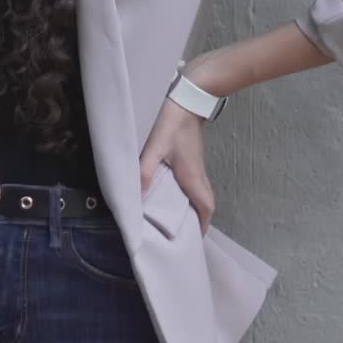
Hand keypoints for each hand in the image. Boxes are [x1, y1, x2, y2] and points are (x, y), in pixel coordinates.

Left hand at [139, 97, 215, 234]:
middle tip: (185, 234)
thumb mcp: (155, 148)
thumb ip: (145, 171)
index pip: (205, 208)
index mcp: (192, 177)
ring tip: (180, 221)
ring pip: (203, 196)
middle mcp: (199, 176)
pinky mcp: (195, 162)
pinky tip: (177, 196)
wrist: (188, 102)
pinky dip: (192, 197)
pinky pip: (198, 186)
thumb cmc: (173, 125)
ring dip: (196, 209)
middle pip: (206, 205)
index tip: (194, 240)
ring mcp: (199, 168)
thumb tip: (136, 195)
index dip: (202, 226)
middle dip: (199, 222)